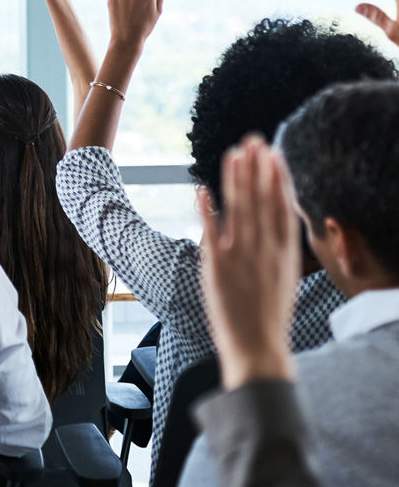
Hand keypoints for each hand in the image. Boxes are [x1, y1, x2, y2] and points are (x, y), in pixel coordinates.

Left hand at [198, 136, 299, 389]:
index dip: (277, 178)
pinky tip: (202, 189)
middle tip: (252, 140)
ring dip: (235, 180)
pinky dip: (206, 211)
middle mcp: (264, 250)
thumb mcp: (284, 276)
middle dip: (256, 169)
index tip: (274, 154)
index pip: (282, 206)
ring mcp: (241, 257)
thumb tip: (277, 219)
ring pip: (239, 210)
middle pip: (260, 201)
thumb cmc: (269, 312)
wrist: (257, 346)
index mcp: (284, 252)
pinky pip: (210, 233)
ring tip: (233, 154)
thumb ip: (279, 246)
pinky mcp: (218, 268)